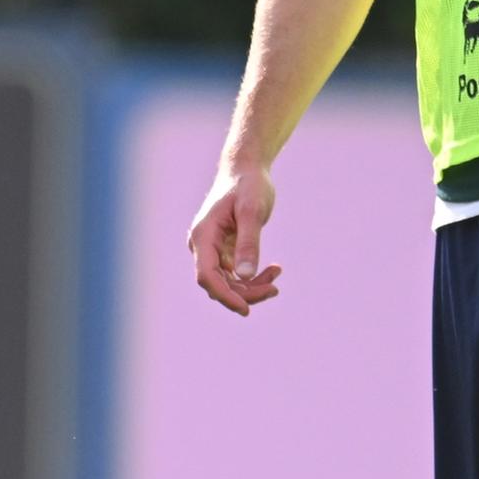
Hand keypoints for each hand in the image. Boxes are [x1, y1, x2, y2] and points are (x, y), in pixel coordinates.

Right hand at [185, 158, 281, 316]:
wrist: (245, 169)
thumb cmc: (248, 186)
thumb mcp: (252, 212)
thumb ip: (249, 243)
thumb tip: (246, 275)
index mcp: (203, 236)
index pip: (206, 276)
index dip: (224, 296)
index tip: (246, 309)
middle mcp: (202, 246)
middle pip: (217, 284)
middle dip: (245, 292)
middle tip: (275, 288)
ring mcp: (211, 249)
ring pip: (227, 282)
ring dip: (251, 286)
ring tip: (276, 274)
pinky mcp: (223, 250)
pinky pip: (234, 274)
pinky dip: (253, 276)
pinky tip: (273, 268)